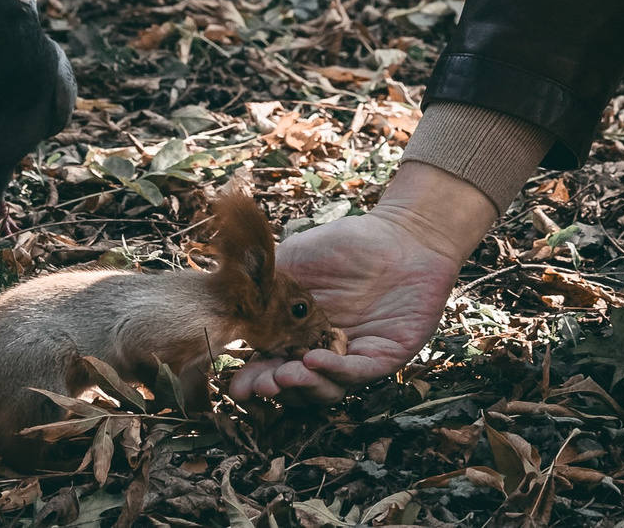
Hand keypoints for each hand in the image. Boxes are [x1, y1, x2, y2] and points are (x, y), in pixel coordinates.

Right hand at [226, 162, 492, 404]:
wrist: (401, 234)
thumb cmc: (345, 244)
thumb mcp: (294, 259)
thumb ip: (262, 280)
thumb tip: (222, 296)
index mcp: (298, 334)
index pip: (271, 365)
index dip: (252, 379)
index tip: (235, 385)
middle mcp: (324, 351)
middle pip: (296, 386)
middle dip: (275, 388)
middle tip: (261, 384)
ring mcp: (354, 357)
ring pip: (326, 388)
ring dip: (303, 387)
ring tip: (285, 375)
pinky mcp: (385, 356)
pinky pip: (357, 373)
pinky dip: (334, 372)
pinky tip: (314, 361)